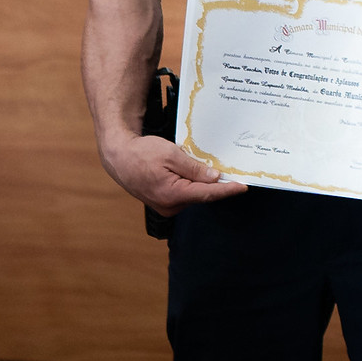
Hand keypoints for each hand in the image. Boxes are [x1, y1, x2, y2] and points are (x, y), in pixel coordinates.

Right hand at [100, 133, 249, 214]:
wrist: (118, 157)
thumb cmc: (141, 153)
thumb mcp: (171, 154)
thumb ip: (194, 168)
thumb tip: (214, 178)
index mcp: (172, 194)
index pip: (207, 193)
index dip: (226, 190)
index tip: (242, 187)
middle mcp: (169, 206)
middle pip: (201, 195)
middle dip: (215, 184)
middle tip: (229, 170)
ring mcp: (165, 207)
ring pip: (193, 195)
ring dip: (201, 183)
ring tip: (204, 166)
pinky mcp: (163, 203)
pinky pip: (184, 195)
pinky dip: (191, 185)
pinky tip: (193, 174)